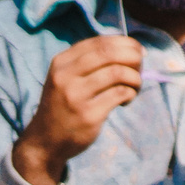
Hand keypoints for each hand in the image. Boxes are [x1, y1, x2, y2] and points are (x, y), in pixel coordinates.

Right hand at [12, 36, 143, 184]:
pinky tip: (125, 101)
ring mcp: (75, 95)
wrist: (45, 141)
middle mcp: (65, 75)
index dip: (126, 44)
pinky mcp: (88, 114)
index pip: (100, 42)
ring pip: (118, 72)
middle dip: (134, 58)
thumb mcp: (67, 78)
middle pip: (110, 53)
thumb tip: (132, 49)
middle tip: (140, 69)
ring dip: (135, 78)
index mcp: (61, 62)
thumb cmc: (64, 106)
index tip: (139, 52)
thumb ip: (91, 63)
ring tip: (134, 88)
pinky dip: (130, 93)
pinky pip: (120, 94)